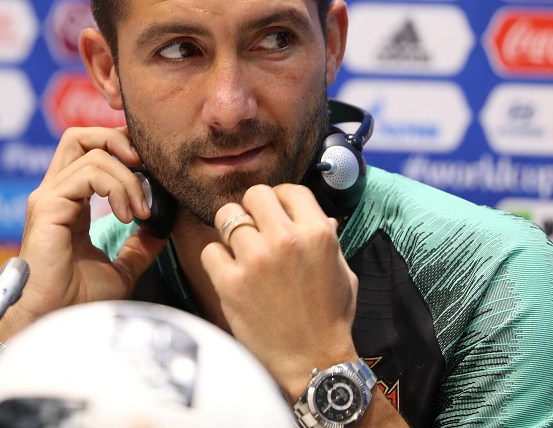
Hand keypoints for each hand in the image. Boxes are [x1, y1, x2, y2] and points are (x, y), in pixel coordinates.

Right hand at [15, 127, 167, 323]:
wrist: (55, 321)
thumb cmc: (77, 301)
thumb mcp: (122, 268)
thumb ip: (139, 246)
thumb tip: (163, 228)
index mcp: (69, 202)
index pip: (91, 152)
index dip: (123, 151)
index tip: (152, 173)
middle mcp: (55, 193)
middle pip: (81, 136)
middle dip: (119, 142)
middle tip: (146, 168)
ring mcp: (48, 196)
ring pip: (92, 153)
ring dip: (127, 178)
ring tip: (140, 212)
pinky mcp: (47, 206)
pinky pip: (87, 173)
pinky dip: (116, 187)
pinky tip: (128, 216)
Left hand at [200, 183, 358, 400]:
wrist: (313, 363)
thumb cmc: (330, 319)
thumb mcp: (342, 272)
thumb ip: (328, 239)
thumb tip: (319, 216)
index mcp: (318, 233)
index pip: (289, 190)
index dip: (280, 200)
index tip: (276, 214)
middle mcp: (286, 240)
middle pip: (254, 195)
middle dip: (253, 209)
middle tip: (254, 229)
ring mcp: (256, 260)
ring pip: (226, 217)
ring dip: (232, 233)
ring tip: (240, 252)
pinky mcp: (231, 283)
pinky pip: (210, 251)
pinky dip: (216, 260)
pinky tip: (230, 274)